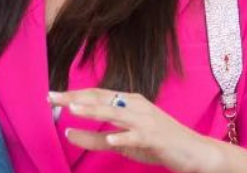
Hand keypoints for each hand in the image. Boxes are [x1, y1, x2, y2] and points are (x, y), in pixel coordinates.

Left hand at [50, 88, 222, 172]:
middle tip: (52, 97)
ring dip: (94, 111)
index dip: (74, 94)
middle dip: (75, 98)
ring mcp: (146, 121)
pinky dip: (123, 136)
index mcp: (129, 102)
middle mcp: (136, 106)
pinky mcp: (156, 137)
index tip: (52, 95)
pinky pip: (136, 136)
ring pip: (116, 113)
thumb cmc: (157, 144)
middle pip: (102, 99)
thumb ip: (96, 139)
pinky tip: (111, 138)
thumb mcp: (122, 142)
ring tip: (74, 109)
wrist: (194, 151)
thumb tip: (69, 134)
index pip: (97, 95)